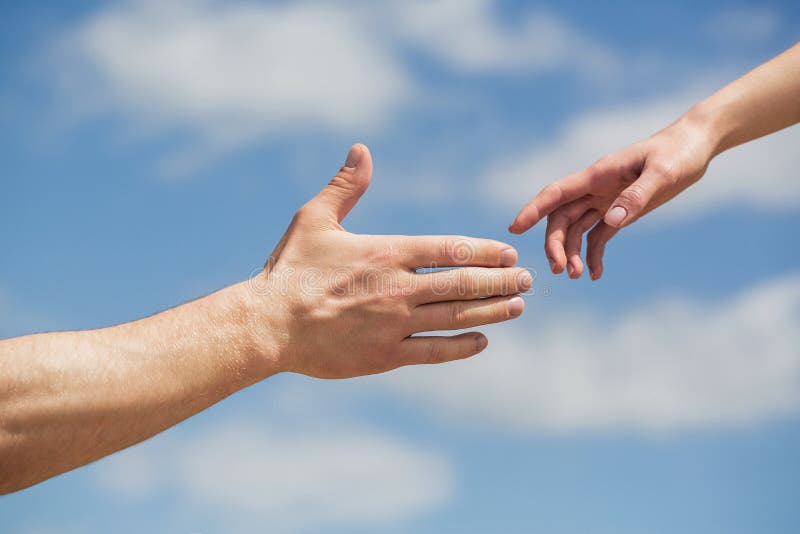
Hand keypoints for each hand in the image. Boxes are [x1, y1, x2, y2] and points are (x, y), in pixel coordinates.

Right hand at [248, 144, 531, 378]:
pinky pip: (435, 352)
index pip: (450, 250)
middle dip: (501, 281)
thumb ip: (344, 187)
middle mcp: (398, 288)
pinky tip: (482, 341)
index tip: (508, 254)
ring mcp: (394, 325)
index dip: (485, 252)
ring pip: (456, 316)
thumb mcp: (314, 219)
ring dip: (492, 310)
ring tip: (517, 306)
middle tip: (527, 279)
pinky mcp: (385, 356)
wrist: (267, 325)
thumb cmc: (290, 270)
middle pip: (464, 283)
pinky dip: (462, 346)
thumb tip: (362, 150)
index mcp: (386, 253)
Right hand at [508, 117, 712, 279]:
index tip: (515, 229)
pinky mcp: (620, 211)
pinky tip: (595, 274)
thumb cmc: (679, 153)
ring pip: (576, 230)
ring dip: (571, 253)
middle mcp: (595, 188)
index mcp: (598, 175)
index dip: (533, 210)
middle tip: (560, 271)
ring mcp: (605, 200)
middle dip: (555, 244)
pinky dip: (593, 255)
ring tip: (575, 277)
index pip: (556, 194)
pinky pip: (598, 236)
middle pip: (561, 218)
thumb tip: (612, 221)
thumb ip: (636, 196)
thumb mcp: (663, 173)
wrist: (695, 146)